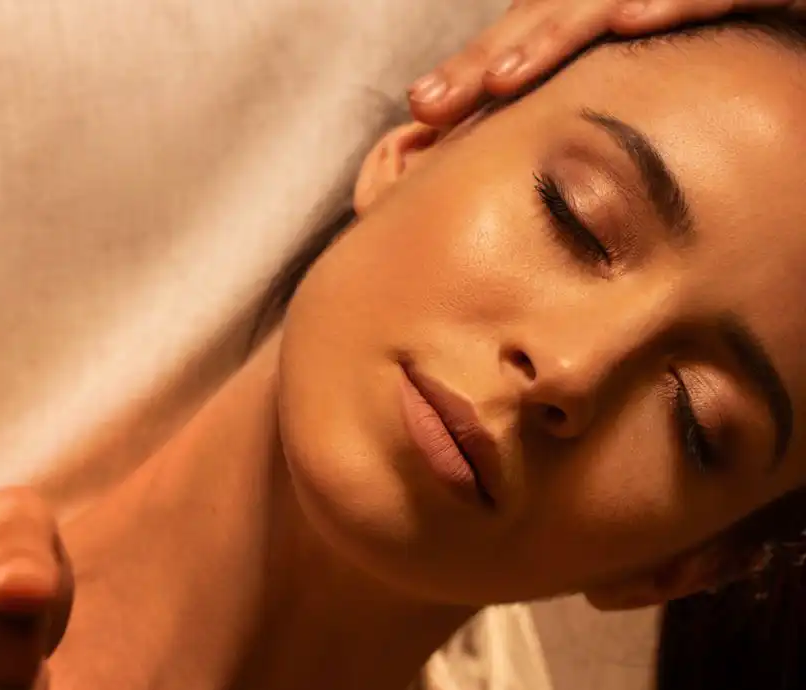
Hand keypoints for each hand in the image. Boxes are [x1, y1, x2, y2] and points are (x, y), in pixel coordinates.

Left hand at [408, 0, 804, 125]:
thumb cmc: (766, 61)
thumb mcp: (673, 86)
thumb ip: (612, 109)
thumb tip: (537, 174)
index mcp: (620, 10)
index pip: (538, 34)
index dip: (478, 70)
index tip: (424, 114)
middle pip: (555, 10)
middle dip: (490, 57)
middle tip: (429, 103)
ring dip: (555, 31)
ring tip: (502, 79)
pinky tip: (631, 19)